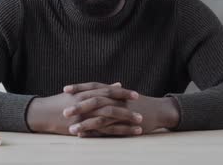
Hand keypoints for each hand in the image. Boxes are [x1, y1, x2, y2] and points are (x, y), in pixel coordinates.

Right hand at [26, 83, 140, 134]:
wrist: (42, 113)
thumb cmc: (60, 102)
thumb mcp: (79, 93)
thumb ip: (99, 89)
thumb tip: (118, 84)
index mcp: (86, 93)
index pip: (107, 91)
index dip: (122, 93)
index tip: (135, 95)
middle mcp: (86, 102)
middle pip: (110, 102)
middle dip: (126, 105)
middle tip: (140, 108)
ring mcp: (84, 114)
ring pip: (108, 116)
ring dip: (125, 119)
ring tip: (139, 123)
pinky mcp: (82, 126)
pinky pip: (102, 130)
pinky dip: (117, 131)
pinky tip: (128, 133)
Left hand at [63, 83, 179, 136]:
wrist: (158, 110)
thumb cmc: (138, 103)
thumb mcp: (122, 96)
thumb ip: (109, 93)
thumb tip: (94, 92)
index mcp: (114, 91)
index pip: (93, 86)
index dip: (79, 87)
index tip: (65, 89)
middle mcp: (116, 100)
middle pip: (94, 100)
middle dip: (78, 106)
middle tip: (64, 111)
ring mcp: (121, 112)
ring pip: (99, 117)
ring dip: (84, 123)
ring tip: (70, 128)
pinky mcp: (124, 125)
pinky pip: (107, 129)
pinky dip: (94, 132)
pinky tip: (83, 136)